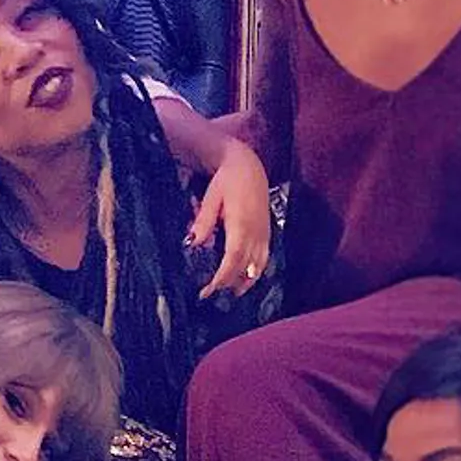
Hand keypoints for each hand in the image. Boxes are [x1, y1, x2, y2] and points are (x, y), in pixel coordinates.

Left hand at [188, 139, 271, 300]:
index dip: (221, 278)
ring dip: (243, 282)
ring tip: (227, 293)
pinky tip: (244, 279)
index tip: (208, 290)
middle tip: (209, 294)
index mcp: (241, 224)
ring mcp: (264, 234)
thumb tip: (192, 243)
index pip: (232, 259)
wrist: (249, 166)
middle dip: (227, 284)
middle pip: (243, 267)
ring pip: (257, 267)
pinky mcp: (267, 233)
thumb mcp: (212, 198)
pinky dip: (254, 273)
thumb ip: (204, 221)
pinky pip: (264, 259)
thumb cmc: (228, 180)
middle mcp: (256, 232)